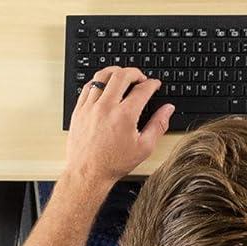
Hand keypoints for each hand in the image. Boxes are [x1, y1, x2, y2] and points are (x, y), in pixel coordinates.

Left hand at [66, 66, 173, 191]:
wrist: (87, 173)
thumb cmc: (114, 163)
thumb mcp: (144, 147)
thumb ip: (158, 125)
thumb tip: (168, 110)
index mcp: (125, 116)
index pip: (142, 89)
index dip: (152, 83)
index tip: (155, 84)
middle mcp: (106, 107)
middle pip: (122, 75)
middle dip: (135, 72)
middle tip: (140, 78)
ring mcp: (90, 107)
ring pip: (102, 76)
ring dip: (115, 72)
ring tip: (122, 77)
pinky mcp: (79, 110)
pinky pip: (88, 87)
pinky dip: (99, 82)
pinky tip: (105, 87)